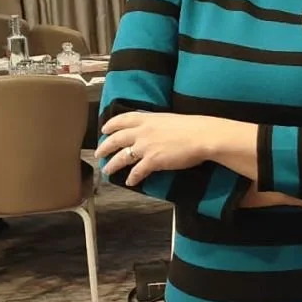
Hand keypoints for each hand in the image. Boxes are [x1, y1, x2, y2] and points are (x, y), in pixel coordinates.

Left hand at [100, 111, 214, 184]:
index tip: (105, 129)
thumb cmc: (193, 127)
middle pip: (116, 139)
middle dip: (104, 147)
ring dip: (112, 165)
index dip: (111, 124)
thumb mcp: (170, 119)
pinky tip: (130, 182)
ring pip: (121, 157)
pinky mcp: (152, 161)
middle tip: (98, 153)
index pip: (122, 119)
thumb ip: (157, 124)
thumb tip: (155, 129)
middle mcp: (142, 132)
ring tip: (107, 171)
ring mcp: (145, 147)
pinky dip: (132, 178)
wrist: (203, 136)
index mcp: (147, 119)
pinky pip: (137, 172)